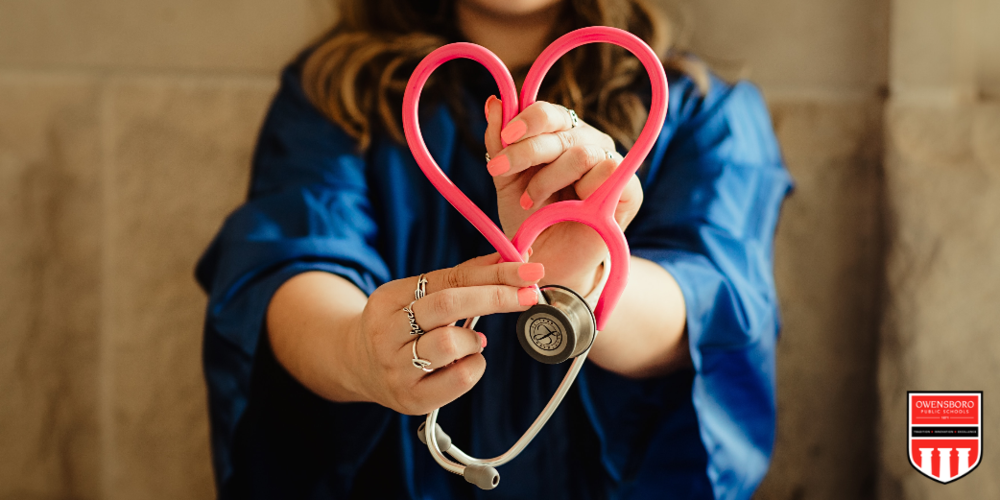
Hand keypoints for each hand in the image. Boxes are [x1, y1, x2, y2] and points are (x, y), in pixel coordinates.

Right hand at [348, 254, 544, 414]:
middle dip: (496, 297)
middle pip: (447, 305)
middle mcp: (386, 333)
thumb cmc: (402, 326)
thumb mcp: (419, 296)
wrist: (358, 366)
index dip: (493, 273)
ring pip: (450, 344)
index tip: (528, 270)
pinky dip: (474, 366)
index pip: (448, 278)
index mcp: (388, 298)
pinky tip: (466, 362)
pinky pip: (458, 380)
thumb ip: (462, 279)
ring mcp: (396, 369)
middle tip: (530, 294)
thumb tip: (512, 259)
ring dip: (474, 339)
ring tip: (472, 341)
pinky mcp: (411, 399)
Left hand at [483, 97, 643, 294]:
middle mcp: (588, 142)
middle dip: (526, 151)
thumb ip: (499, 142)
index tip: (504, 139)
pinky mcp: (630, 189)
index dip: (527, 120)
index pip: (549, 112)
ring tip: (530, 201)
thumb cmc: (530, 220)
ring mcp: (611, 163)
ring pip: (581, 152)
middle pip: (561, 129)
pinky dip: (581, 190)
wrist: (548, 263)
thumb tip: (494, 102)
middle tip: (500, 171)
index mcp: (561, 135)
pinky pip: (609, 172)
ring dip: (548, 179)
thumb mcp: (507, 180)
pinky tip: (567, 208)